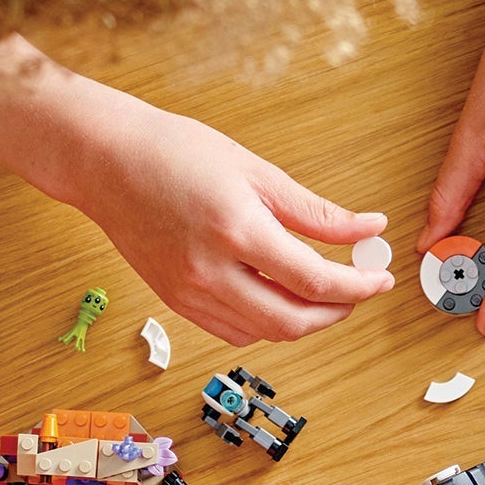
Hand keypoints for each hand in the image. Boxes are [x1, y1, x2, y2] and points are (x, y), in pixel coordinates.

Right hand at [79, 104, 393, 345]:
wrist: (104, 161)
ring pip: (265, 333)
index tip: (380, 278)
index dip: (358, 286)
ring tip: (321, 291)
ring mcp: (189, 292)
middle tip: (357, 290)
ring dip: (303, 320)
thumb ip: (315, 212)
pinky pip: (234, 331)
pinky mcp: (176, 302)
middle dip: (337, 313)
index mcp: (237, 230)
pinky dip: (266, 323)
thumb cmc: (175, 152)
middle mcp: (211, 271)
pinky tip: (278, 296)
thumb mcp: (256, 171)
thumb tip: (368, 228)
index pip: (314, 280)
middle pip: (294, 322)